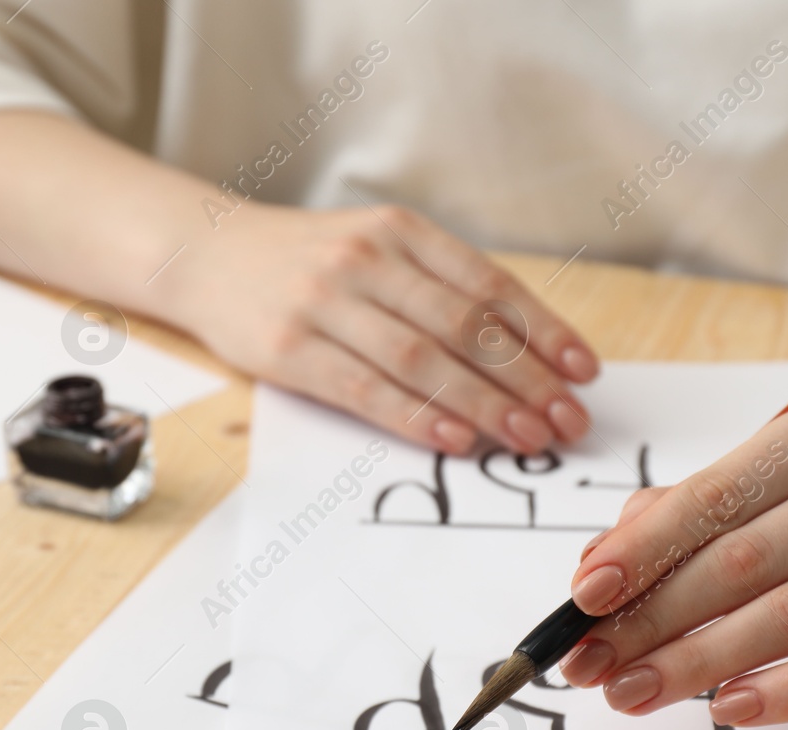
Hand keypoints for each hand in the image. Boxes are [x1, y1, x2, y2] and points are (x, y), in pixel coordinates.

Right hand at [167, 201, 598, 454]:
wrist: (204, 254)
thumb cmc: (305, 262)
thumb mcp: (374, 248)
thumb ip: (435, 287)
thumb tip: (522, 351)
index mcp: (399, 231)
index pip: (488, 285)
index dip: (543, 331)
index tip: (583, 372)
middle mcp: (366, 259)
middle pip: (464, 326)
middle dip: (527, 378)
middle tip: (567, 420)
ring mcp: (324, 302)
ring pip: (421, 358)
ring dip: (482, 403)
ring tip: (526, 437)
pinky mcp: (288, 347)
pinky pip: (364, 388)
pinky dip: (415, 416)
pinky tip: (455, 439)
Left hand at [558, 402, 787, 725]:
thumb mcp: (758, 487)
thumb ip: (673, 518)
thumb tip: (592, 567)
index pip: (709, 500)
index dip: (639, 552)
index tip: (581, 597)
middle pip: (740, 564)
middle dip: (650, 622)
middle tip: (589, 665)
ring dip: (697, 663)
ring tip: (632, 693)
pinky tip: (726, 708)